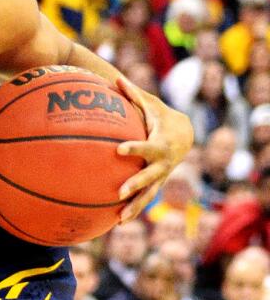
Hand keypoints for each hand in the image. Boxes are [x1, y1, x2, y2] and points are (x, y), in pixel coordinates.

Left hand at [114, 76, 193, 221]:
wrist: (184, 134)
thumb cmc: (160, 115)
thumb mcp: (150, 104)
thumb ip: (132, 94)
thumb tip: (115, 78)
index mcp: (160, 143)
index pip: (146, 147)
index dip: (134, 148)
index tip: (118, 150)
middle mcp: (163, 163)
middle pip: (150, 176)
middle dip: (135, 184)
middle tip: (119, 192)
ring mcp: (161, 175)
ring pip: (149, 194)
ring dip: (135, 206)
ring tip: (120, 219)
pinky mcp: (157, 183)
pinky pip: (145, 199)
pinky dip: (134, 210)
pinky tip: (118, 222)